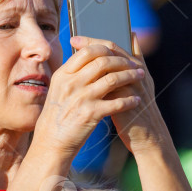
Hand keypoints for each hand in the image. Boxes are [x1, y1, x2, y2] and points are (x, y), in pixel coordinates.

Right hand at [32, 37, 143, 157]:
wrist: (51, 142)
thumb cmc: (58, 115)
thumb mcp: (58, 90)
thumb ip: (72, 74)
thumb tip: (89, 57)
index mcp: (63, 74)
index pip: (87, 51)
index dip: (106, 48)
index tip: (118, 52)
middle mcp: (71, 83)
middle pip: (103, 62)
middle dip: (123, 61)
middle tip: (135, 65)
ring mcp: (81, 98)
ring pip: (112, 79)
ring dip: (130, 76)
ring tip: (140, 77)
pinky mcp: (90, 114)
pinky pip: (116, 103)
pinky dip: (129, 100)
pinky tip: (135, 100)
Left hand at [69, 34, 167, 154]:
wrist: (148, 136)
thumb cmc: (136, 113)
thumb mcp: (132, 91)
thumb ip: (121, 75)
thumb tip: (99, 62)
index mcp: (138, 67)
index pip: (114, 46)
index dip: (95, 40)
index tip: (76, 38)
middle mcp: (137, 72)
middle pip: (112, 50)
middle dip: (91, 44)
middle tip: (74, 41)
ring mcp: (133, 85)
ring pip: (111, 64)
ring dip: (91, 60)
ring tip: (74, 57)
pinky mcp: (129, 99)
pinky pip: (111, 85)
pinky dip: (95, 80)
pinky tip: (80, 78)